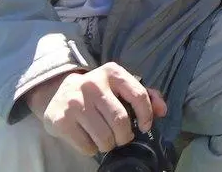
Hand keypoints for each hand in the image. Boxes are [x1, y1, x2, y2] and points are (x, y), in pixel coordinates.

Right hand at [25, 63, 166, 156]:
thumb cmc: (98, 91)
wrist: (59, 93)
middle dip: (125, 136)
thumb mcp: (120, 86)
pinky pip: (86, 146)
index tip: (145, 127)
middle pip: (120, 120)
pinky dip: (92, 150)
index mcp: (112, 72)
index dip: (146, 115)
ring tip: (107, 141)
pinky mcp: (61, 120)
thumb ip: (144, 95)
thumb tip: (162, 110)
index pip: (138, 95)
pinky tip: (91, 141)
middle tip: (122, 138)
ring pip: (104, 136)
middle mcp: (93, 84)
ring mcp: (75, 102)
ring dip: (109, 144)